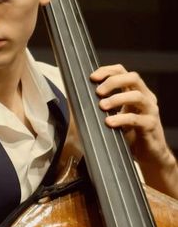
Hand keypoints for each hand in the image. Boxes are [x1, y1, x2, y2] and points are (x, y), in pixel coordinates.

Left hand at [90, 64, 177, 197]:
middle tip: (98, 92)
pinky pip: (136, 119)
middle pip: (133, 78)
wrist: (149, 155)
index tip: (92, 77)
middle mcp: (146, 97)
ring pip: (137, 96)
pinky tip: (109, 123)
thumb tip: (75, 97)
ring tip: (102, 106)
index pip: (123, 71)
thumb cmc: (130, 134)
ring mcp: (150, 111)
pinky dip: (121, 119)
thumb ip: (103, 105)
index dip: (107, 71)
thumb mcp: (115, 116)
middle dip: (113, 81)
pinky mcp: (151, 126)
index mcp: (136, 91)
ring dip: (117, 98)